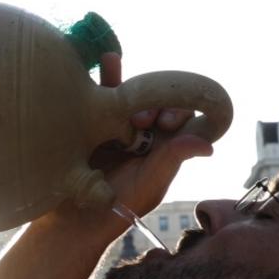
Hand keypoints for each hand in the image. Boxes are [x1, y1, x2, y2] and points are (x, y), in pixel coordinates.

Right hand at [40, 52, 213, 242]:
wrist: (70, 217)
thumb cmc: (114, 207)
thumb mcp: (147, 185)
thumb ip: (172, 160)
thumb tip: (208, 145)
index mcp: (165, 148)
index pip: (184, 119)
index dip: (181, 113)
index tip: (166, 123)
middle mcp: (145, 133)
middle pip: (159, 102)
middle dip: (154, 104)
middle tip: (140, 120)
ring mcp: (120, 124)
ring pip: (134, 95)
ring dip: (134, 88)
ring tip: (123, 92)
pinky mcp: (95, 120)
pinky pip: (105, 93)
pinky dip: (109, 75)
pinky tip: (109, 60)